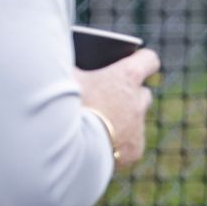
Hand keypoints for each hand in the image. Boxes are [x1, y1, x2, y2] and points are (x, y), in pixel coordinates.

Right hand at [73, 47, 158, 166]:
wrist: (65, 147)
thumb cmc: (62, 105)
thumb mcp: (62, 76)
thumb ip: (68, 64)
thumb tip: (58, 54)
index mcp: (126, 77)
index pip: (149, 60)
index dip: (141, 60)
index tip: (133, 61)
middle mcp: (137, 101)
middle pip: (143, 93)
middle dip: (128, 95)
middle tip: (106, 98)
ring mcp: (137, 128)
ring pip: (136, 120)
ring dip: (122, 121)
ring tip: (98, 125)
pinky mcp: (134, 150)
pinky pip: (130, 144)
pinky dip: (118, 144)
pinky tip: (99, 145)